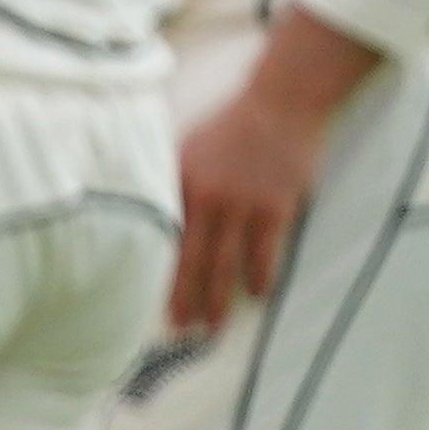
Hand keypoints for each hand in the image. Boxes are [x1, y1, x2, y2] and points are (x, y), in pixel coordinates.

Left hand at [169, 15, 373, 333]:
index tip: (148, 299)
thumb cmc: (231, 123)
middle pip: (190, 259)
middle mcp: (205, 197)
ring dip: (218, 297)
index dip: (157, 272)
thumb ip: (172, 182)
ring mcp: (241, 204)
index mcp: (178, 182)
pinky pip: (264, 251)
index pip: (162, 239)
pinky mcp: (275, 206)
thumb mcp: (186, 147)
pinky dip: (260, 275)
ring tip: (213, 325)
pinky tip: (257, 294)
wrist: (279, 101)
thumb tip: (154, 218)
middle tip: (180, 328)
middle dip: (184, 298)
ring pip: (224, 262)